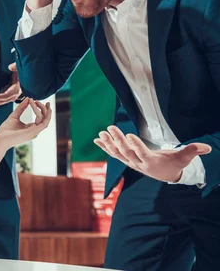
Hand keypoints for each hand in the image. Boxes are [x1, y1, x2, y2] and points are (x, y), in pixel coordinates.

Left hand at [0, 62, 20, 105]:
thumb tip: (10, 67)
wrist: (27, 79)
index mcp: (16, 90)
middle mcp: (13, 96)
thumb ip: (16, 68)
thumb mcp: (20, 70)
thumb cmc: (23, 75)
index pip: (6, 96)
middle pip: (1, 101)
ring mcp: (10, 97)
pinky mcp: (7, 96)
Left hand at [0, 98, 51, 148]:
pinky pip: (41, 122)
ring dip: (43, 110)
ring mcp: (34, 132)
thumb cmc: (6, 130)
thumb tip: (27, 98)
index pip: (41, 119)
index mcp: (31, 128)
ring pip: (45, 120)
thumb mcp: (14, 116)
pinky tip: (35, 105)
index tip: (36, 100)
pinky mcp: (32, 133)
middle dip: (46, 109)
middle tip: (43, 101)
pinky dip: (39, 113)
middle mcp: (35, 131)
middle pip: (45, 119)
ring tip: (37, 101)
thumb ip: (21, 108)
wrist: (0, 139)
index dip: (42, 109)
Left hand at [94, 126, 211, 182]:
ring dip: (108, 143)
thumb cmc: (174, 164)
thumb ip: (192, 151)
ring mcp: (131, 162)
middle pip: (127, 152)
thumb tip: (207, 148)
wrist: (165, 175)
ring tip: (101, 133)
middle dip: (118, 140)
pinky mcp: (126, 159)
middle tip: (110, 128)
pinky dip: (105, 147)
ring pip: (117, 153)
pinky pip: (113, 154)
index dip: (136, 145)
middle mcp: (139, 163)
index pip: (142, 153)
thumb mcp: (183, 158)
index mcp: (152, 162)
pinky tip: (97, 139)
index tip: (129, 135)